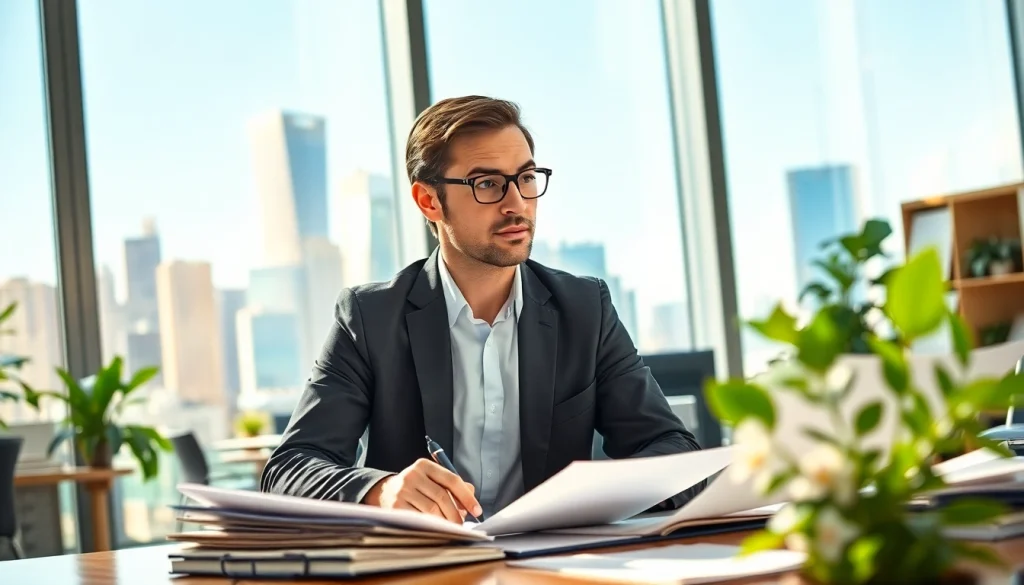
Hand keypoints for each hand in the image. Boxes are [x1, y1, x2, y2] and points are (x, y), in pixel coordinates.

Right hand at [362, 458, 481, 522]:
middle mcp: (412, 475)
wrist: (385, 492)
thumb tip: (471, 494)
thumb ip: (453, 485)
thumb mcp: (432, 480)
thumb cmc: (416, 487)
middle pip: (442, 497)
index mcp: (424, 465)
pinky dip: (432, 526)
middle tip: (462, 525)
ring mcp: (403, 491)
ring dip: (445, 522)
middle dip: (456, 514)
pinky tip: (436, 528)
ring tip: (449, 527)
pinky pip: (420, 519)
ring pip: (432, 510)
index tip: (477, 510)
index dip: (467, 496)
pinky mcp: (396, 506)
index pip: (452, 480)